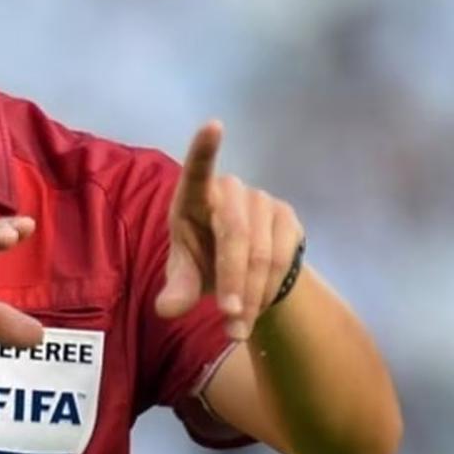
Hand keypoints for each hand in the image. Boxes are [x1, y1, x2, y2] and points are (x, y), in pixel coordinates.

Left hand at [154, 121, 303, 340]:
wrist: (247, 276)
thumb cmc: (204, 264)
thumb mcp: (185, 279)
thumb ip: (177, 289)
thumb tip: (166, 309)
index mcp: (192, 198)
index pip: (197, 171)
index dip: (204, 149)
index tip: (213, 125)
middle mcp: (229, 192)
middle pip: (234, 234)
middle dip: (233, 281)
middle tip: (229, 319)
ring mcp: (261, 201)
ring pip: (261, 253)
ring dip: (251, 296)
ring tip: (237, 328)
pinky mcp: (287, 218)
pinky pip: (282, 259)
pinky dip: (267, 292)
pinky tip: (255, 309)